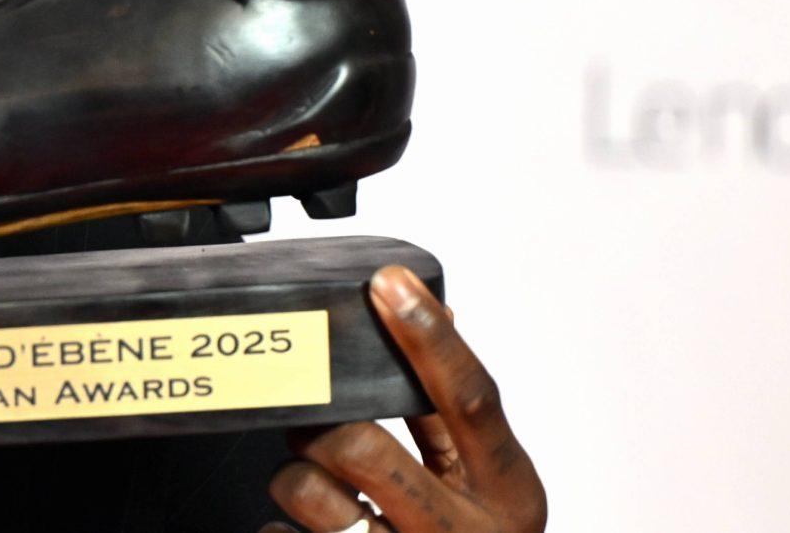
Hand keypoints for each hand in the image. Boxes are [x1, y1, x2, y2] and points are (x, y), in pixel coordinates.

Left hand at [266, 265, 547, 532]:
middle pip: (363, 447)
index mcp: (509, 494)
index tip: (388, 282)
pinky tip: (303, 529)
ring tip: (308, 479)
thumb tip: (439, 312)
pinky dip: (280, 525)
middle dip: (318, 422)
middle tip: (306, 414)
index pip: (470, 401)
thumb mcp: (488, 485)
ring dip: (293, 477)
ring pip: (312, 494)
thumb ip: (457, 413)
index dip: (429, 338)